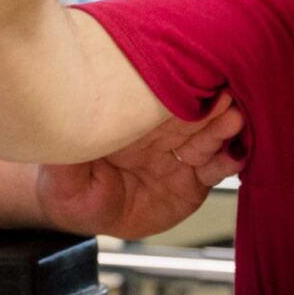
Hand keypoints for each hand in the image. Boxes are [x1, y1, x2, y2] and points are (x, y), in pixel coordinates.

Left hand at [34, 97, 243, 239]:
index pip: (157, 98)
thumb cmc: (66, 185)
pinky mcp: (191, 183)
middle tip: (225, 98)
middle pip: (190, 113)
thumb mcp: (60, 172)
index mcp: (130, 119)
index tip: (191, 80)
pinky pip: (214, 169)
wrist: (80, 214)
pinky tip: (238, 155)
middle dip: (209, 104)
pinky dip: (229, 161)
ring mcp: (177, 155)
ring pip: (206, 137)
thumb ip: (64, 152)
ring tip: (235, 122)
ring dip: (222, 128)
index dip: (176, 89)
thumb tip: (55, 127)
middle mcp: (158, 132)